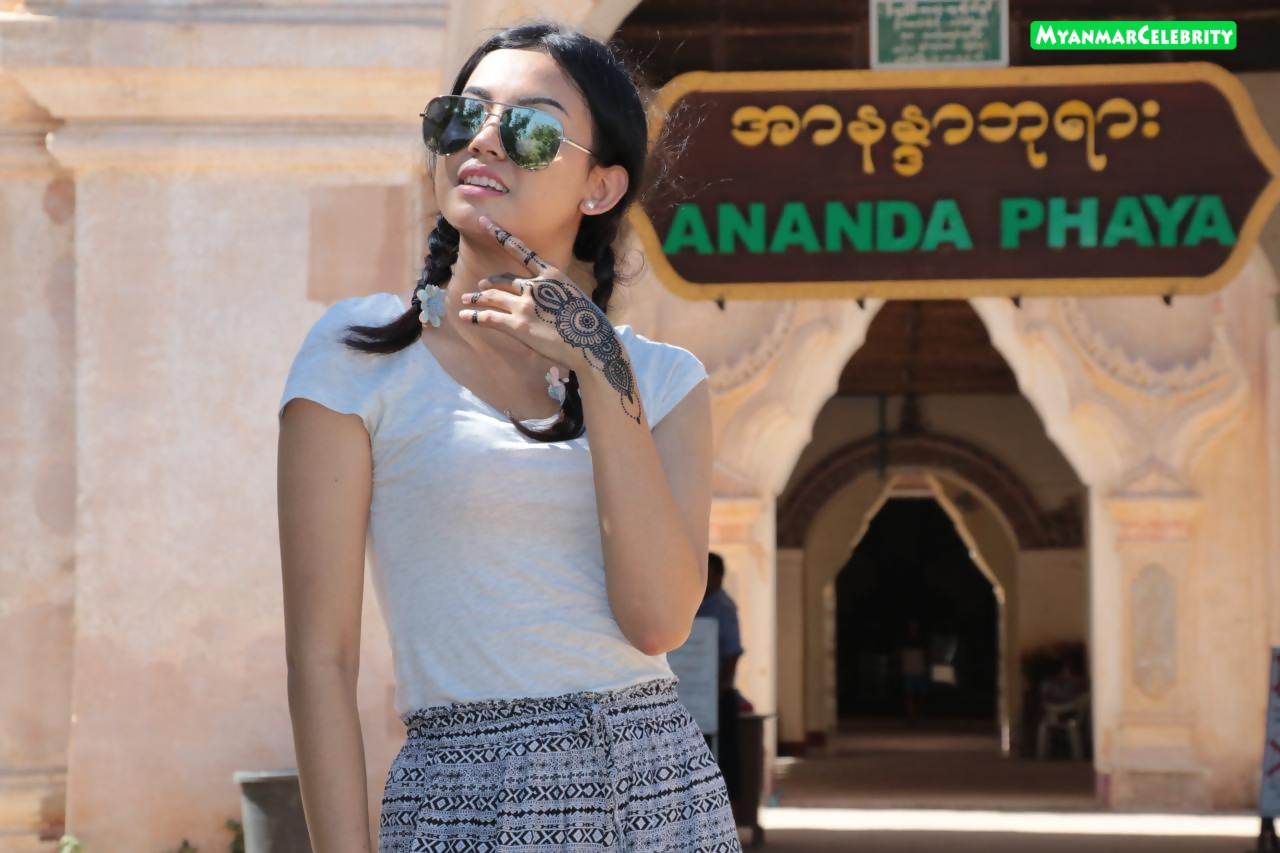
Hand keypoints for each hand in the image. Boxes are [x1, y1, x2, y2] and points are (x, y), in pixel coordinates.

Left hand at [463, 215, 642, 421]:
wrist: (592, 344)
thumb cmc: (588, 324)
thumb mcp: (575, 296)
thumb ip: (556, 292)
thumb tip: (548, 298)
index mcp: (551, 275)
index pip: (521, 250)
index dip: (500, 235)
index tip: (485, 222)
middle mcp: (535, 286)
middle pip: (503, 280)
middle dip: (488, 283)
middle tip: (479, 286)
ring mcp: (525, 305)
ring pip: (492, 297)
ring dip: (477, 298)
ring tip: (466, 300)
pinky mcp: (517, 326)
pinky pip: (488, 318)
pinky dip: (474, 316)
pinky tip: (464, 317)